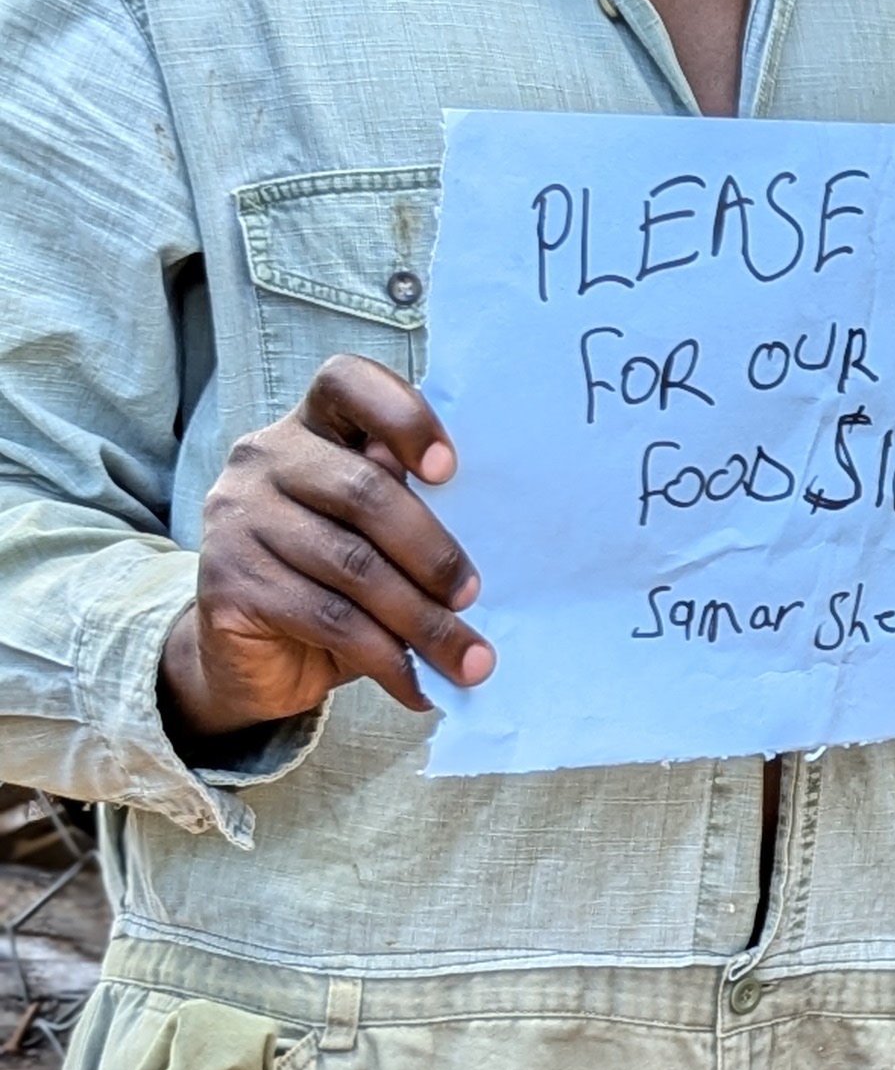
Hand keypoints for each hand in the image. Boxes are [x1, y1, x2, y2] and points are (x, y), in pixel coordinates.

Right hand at [160, 354, 493, 749]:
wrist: (252, 658)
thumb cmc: (335, 585)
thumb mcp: (377, 542)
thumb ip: (411, 516)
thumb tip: (493, 541)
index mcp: (312, 427)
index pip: (347, 383)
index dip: (402, 416)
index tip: (449, 469)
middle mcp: (265, 459)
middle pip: (365, 490)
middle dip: (432, 552)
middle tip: (473, 596)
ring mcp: (238, 518)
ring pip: (353, 566)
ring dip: (423, 622)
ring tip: (469, 660)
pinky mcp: (227, 583)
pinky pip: (327, 618)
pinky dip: (386, 658)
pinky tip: (417, 686)